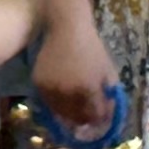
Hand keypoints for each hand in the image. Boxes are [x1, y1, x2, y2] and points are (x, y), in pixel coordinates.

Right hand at [31, 9, 115, 133]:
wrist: (68, 29)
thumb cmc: (92, 48)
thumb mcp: (108, 72)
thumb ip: (109, 95)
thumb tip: (106, 116)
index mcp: (89, 90)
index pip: (95, 117)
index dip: (100, 120)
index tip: (100, 118)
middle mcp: (68, 92)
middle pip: (77, 118)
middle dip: (84, 119)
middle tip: (87, 115)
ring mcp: (51, 88)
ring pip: (60, 112)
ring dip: (68, 113)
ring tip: (74, 106)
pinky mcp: (38, 83)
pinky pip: (47, 101)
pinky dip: (55, 102)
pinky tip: (62, 96)